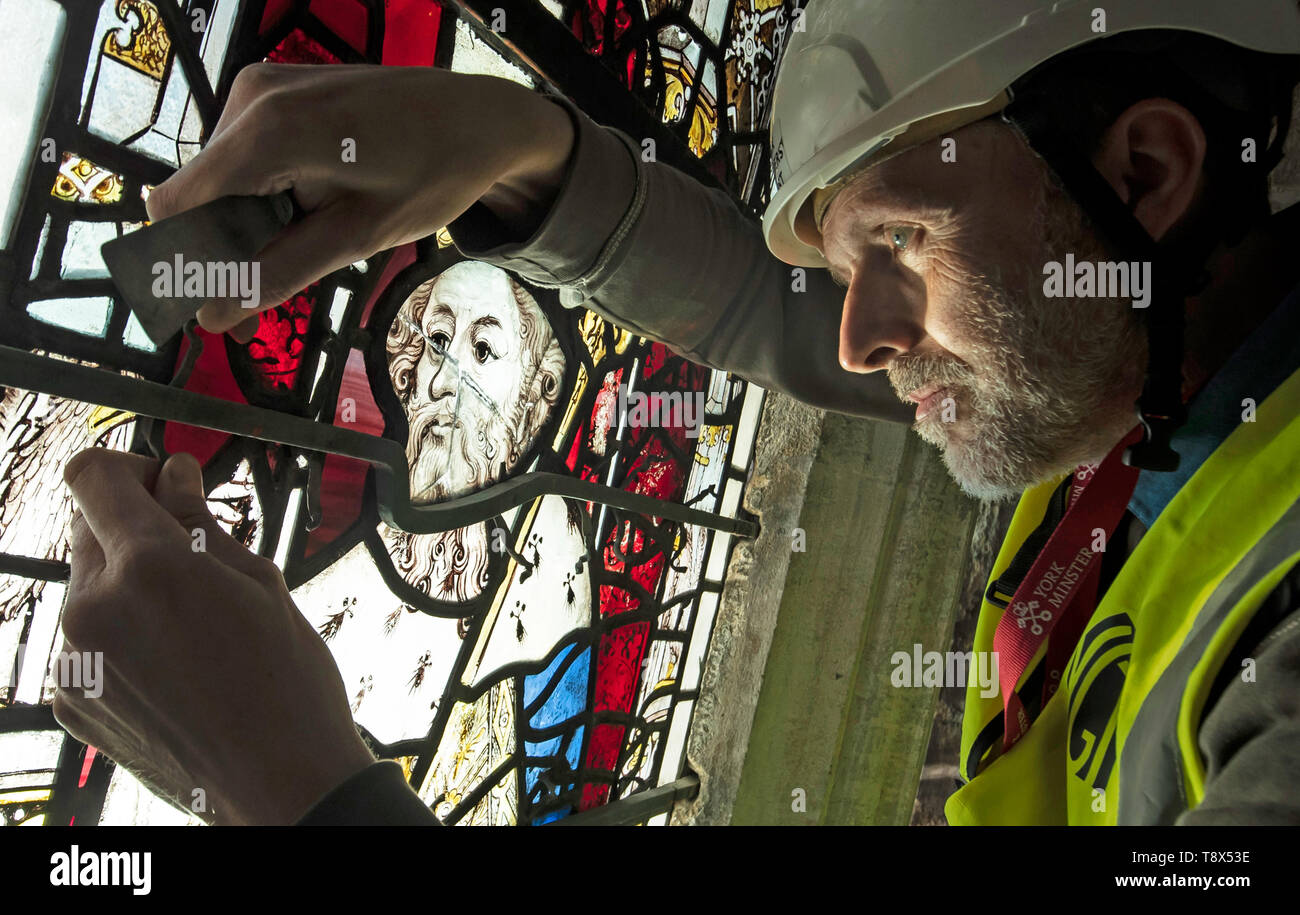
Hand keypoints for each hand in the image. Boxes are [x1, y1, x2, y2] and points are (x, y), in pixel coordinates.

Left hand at [54, 448, 376, 824]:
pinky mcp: (72, 699)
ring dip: (128, 582)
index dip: (130, 468)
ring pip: (87, 584)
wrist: (279, 783)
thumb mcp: (261, 584)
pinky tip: (175, 658)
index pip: (92, 476)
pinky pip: (86, 636)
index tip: (163, 484)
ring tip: (192, 620)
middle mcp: (94, 611)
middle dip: (134, 526)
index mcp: (149, 569)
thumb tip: (175, 479)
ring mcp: (75, 660)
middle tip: (193, 551)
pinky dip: (120, 631)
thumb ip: (204, 524)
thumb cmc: (287, 686)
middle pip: (86, 527)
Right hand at [146, 64, 575, 340]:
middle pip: (198, 195)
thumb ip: (283, 272)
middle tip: (251, 314)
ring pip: (221, 179)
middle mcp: (252, 98)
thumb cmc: (434, 172)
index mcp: (268, 131)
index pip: (176, 206)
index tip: (207, 309)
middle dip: (218, 257)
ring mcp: (262, 87)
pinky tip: (302, 221)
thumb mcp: (361, 235)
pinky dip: (262, 196)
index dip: (181, 263)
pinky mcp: (277, 90)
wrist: (481, 119)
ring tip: (291, 265)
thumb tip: (214, 316)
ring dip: (244, 229)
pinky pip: (245, 154)